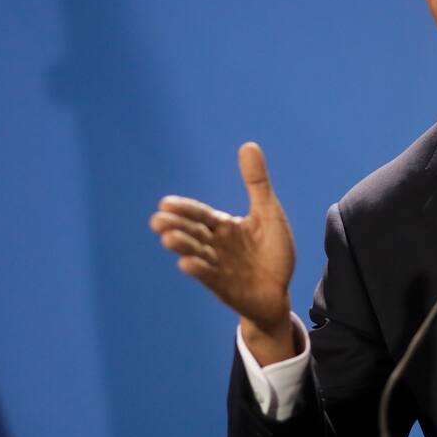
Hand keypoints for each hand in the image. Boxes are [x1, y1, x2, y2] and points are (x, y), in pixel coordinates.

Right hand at [150, 142, 296, 363]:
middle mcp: (215, 246)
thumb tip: (248, 145)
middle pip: (192, 234)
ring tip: (168, 239)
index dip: (184, 209)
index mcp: (223, 227)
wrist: (279, 292)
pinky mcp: (225, 288)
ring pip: (197, 254)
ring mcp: (218, 267)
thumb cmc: (272, 252)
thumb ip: (256, 182)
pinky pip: (210, 278)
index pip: (199, 214)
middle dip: (175, 227)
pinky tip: (187, 264)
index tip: (165, 203)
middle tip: (157, 221)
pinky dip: (199, 271)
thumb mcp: (268, 212)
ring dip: (183, 247)